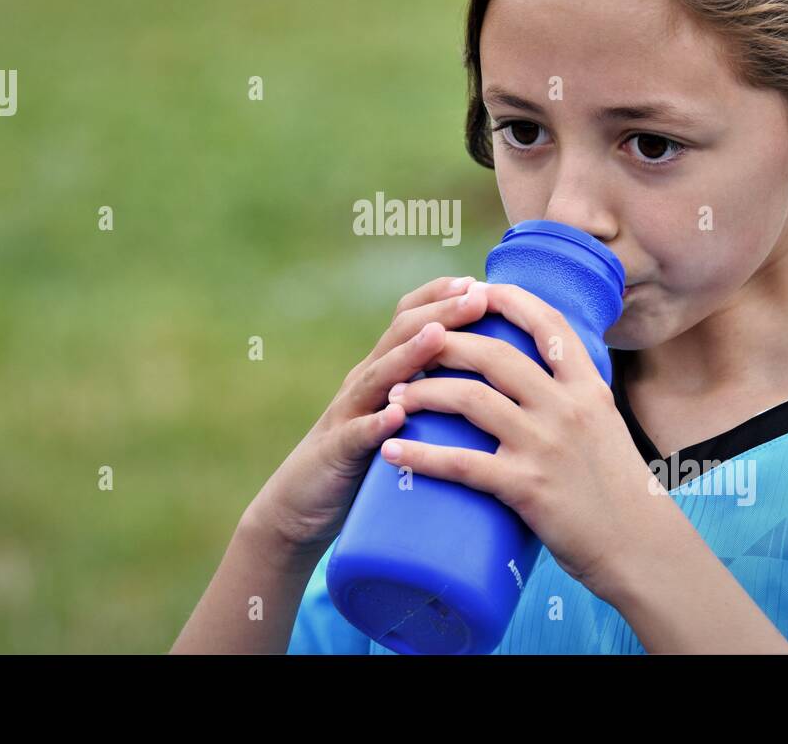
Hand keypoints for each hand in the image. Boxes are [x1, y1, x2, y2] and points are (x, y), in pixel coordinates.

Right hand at [245, 274, 493, 560]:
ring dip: (410, 355)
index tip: (479, 282)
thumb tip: (488, 374)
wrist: (299, 505)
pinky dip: (376, 423)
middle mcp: (364, 382)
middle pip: (400, 335)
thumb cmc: (364, 460)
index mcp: (383, 370)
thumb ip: (429, 391)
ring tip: (440, 336)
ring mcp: (347, 414)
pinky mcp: (336, 453)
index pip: (409, 318)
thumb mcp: (397, 415)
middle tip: (477, 296)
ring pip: (379, 376)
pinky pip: (356, 435)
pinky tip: (397, 415)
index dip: (441, 296)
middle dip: (440, 312)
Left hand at [375, 281, 656, 599]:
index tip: (473, 290)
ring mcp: (546, 446)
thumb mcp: (605, 426)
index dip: (508, 299)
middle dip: (444, 344)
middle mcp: (568, 408)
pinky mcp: (527, 488)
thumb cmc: (619, 491)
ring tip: (394, 395)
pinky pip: (461, 463)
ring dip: (423, 392)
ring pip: (470, 398)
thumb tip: (536, 374)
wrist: (641, 548)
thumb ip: (572, 398)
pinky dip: (419, 455)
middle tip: (413, 347)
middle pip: (494, 354)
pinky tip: (391, 451)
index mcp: (589, 388)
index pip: (547, 323)